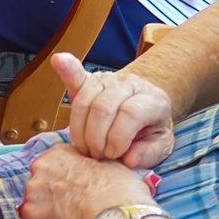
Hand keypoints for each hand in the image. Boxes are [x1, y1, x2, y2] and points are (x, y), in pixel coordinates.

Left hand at [18, 142, 154, 218]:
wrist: (114, 216)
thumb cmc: (119, 191)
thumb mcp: (112, 165)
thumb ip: (95, 165)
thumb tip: (98, 172)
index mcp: (58, 154)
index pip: (54, 165)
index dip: (65, 181)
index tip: (75, 192)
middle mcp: (40, 169)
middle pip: (42, 186)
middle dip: (53, 198)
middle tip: (72, 211)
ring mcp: (32, 194)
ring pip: (36, 207)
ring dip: (48, 217)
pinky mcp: (31, 218)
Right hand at [56, 52, 175, 167]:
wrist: (147, 107)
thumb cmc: (151, 130)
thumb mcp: (160, 146)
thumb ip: (148, 153)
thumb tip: (127, 158)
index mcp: (152, 100)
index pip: (130, 113)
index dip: (118, 137)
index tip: (114, 155)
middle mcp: (130, 84)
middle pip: (104, 107)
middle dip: (96, 137)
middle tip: (97, 155)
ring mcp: (108, 80)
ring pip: (85, 100)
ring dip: (79, 130)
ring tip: (86, 147)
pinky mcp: (89, 79)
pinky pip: (75, 74)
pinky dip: (66, 69)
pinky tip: (58, 60)